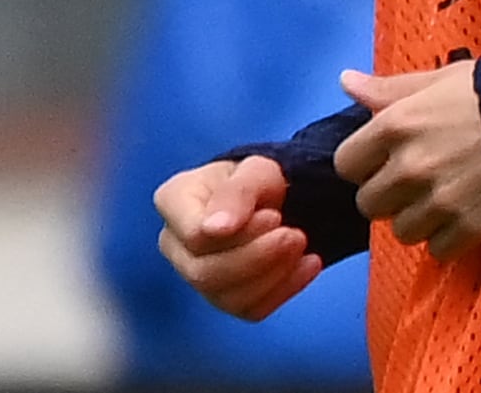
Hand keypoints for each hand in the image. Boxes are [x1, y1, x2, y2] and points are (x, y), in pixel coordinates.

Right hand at [154, 155, 321, 318]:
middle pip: (205, 273)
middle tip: (296, 235)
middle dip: (258, 258)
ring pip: (228, 297)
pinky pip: (250, 309)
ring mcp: (195, 276)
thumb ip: (236, 193)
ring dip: (274, 275)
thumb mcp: (254, 171)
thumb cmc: (254, 180)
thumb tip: (215, 229)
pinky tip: (308, 264)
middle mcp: (174, 244)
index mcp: (172, 203)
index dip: (238, 234)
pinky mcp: (223, 298)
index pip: (194, 235)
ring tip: (302, 246)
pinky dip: (285, 290)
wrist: (269, 201)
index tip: (274, 216)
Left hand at [335, 61, 480, 260]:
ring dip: (416, 219)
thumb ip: (389, 89)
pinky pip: (437, 251)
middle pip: (369, 204)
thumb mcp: (439, 80)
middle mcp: (410, 167)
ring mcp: (439, 201)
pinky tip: (462, 216)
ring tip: (441, 199)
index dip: (363, 163)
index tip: (382, 159)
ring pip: (401, 231)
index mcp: (396, 126)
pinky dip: (447, 240)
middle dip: (387, 194)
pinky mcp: (470, 228)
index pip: (346, 164)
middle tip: (414, 182)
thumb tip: (345, 82)